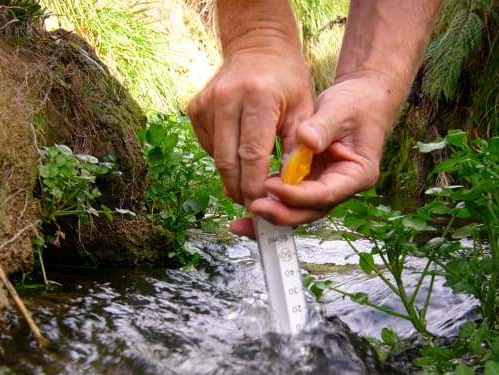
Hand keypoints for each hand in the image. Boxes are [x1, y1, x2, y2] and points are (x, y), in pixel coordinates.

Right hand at [187, 46, 313, 214]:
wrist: (258, 47)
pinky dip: (223, 158)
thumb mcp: (303, 110)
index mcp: (257, 97)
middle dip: (239, 189)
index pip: (252, 155)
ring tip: (248, 182)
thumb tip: (287, 187)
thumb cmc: (286, 80)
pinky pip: (209, 146)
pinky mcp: (195, 108)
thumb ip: (298, 149)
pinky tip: (238, 153)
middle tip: (252, 203)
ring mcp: (206, 103)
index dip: (254, 185)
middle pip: (228, 161)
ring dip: (231, 176)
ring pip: (216, 157)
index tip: (260, 204)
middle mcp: (227, 98)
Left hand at [235, 74, 398, 236]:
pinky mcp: (309, 182)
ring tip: (240, 220)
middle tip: (253, 207)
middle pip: (309, 211)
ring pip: (296, 210)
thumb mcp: (340, 110)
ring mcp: (324, 187)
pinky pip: (288, 197)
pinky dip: (268, 200)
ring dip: (270, 214)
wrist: (361, 100)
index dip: (297, 195)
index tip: (272, 186)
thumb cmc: (355, 104)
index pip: (325, 194)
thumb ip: (323, 126)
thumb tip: (304, 138)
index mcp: (357, 175)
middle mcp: (340, 187)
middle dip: (281, 213)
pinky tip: (244, 198)